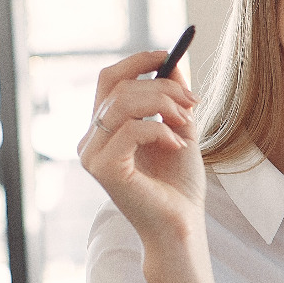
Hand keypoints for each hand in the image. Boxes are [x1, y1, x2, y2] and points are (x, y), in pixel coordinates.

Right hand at [79, 51, 219, 282]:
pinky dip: (161, 130)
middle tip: (192, 101)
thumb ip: (173, 100)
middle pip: (117, 86)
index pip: (108, 79)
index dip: (137, 61)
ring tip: (187, 125)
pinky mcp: (103, 169)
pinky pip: (131, 129)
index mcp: (104, 129)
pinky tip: (179, 144)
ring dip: (164, 106)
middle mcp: (91, 139)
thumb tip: (173, 62)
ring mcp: (92, 155)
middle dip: (161, 86)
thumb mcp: (180, 131)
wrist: (181, 227)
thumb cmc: (179, 187)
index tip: (168, 55)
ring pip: (123, 103)